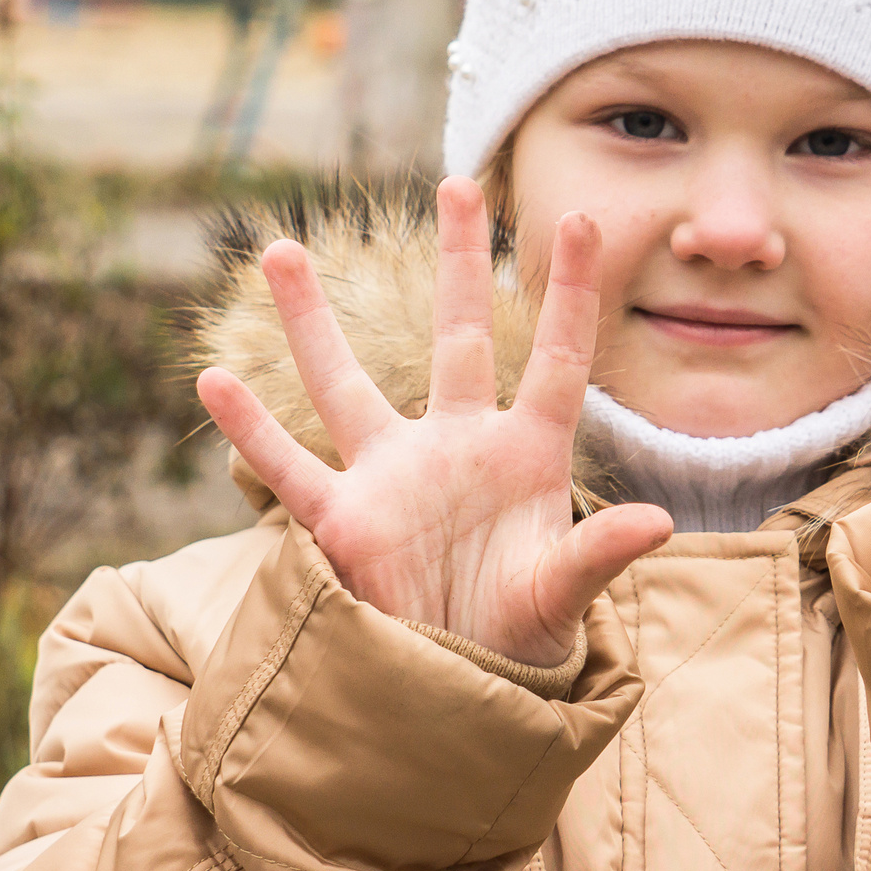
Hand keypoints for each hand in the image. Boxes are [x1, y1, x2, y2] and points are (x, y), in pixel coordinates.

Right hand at [197, 178, 673, 668]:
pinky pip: (289, 471)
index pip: (557, 360)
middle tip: (456, 184)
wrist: (461, 685)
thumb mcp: (563, 595)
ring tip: (279, 249)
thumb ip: (600, 554)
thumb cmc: (521, 637)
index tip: (586, 219)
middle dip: (459, 263)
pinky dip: (251, 432)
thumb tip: (657, 522)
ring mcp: (394, 477)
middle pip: (456, 338)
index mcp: (527, 456)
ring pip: (343, 384)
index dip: (571, 293)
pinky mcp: (345, 523)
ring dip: (310, 320)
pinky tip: (213, 380)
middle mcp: (457, 447)